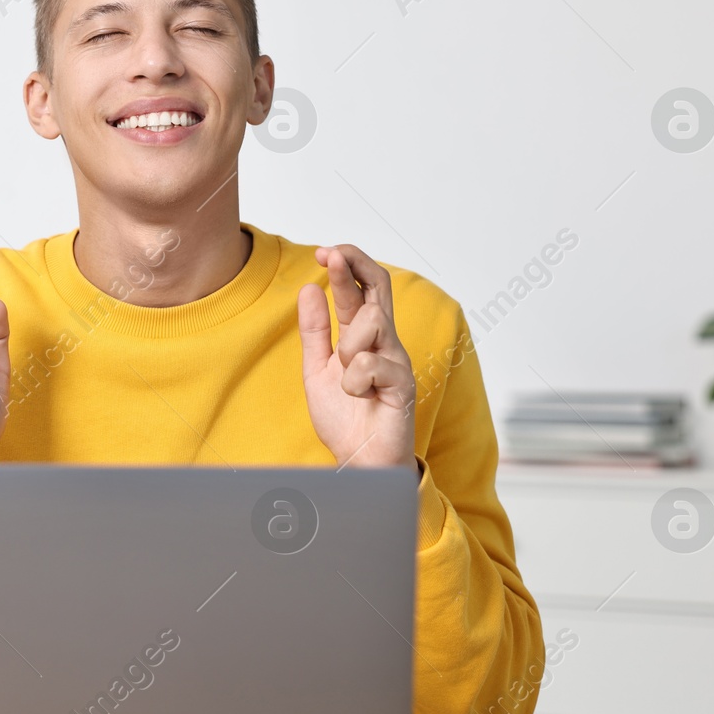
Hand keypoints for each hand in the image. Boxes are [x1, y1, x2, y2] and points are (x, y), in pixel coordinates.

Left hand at [296, 244, 418, 473]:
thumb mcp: (317, 369)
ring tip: (347, 376)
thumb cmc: (345, 419)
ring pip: (370, 322)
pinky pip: (369, 364)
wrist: (358, 461)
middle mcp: (384, 341)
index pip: (361, 288)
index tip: (322, 252)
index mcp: (363, 336)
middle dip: (354, 264)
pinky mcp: (403, 382)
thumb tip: (309, 288)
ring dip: (346, 347)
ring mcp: (396, 359)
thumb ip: (315, 332)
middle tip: (330, 254)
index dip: (346, 265)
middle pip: (379, 286)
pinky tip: (361, 397)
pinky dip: (353, 382)